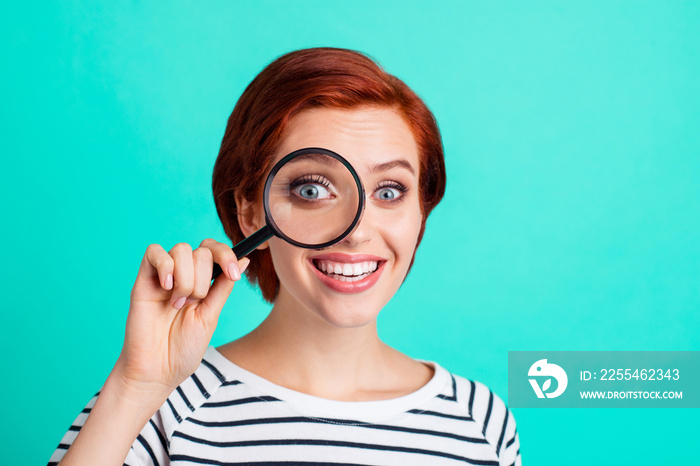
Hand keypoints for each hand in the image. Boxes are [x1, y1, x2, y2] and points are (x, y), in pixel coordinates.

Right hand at [114, 239, 248, 399]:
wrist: (157, 370)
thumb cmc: (183, 348)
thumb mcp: (211, 315)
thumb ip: (223, 286)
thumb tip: (244, 260)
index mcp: (202, 282)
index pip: (214, 250)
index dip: (226, 255)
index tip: (234, 274)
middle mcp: (183, 275)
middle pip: (201, 251)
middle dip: (203, 278)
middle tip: (193, 303)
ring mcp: (163, 276)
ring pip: (181, 249)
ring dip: (186, 278)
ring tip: (177, 304)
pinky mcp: (143, 280)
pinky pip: (154, 251)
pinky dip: (165, 265)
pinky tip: (167, 287)